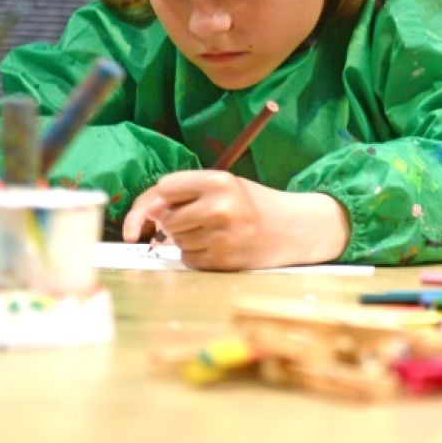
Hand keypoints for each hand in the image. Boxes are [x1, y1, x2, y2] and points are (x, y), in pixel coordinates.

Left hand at [121, 170, 348, 269]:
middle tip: (203, 218)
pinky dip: (198, 256)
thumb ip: (185, 193)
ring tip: (217, 232)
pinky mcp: (224, 261)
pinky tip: (221, 247)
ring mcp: (223, 237)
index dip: (161, 198)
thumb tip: (146, 214)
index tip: (162, 207)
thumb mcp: (225, 186)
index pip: (164, 188)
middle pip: (167, 218)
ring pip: (176, 241)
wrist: (295, 229)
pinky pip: (189, 260)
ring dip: (187, 239)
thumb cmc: (254, 205)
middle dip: (176, 221)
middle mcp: (221, 207)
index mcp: (220, 181)